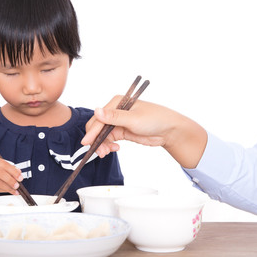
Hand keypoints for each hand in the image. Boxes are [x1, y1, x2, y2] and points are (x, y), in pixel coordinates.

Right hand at [0, 156, 23, 196]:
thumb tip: (19, 172)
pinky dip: (4, 190)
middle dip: (11, 180)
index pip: (4, 164)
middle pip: (1, 173)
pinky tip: (9, 191)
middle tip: (17, 184)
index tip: (20, 177)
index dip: (14, 171)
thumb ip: (8, 168)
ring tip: (15, 189)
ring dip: (9, 187)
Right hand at [81, 97, 206, 168]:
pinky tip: (114, 149)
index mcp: (117, 103)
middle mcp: (115, 111)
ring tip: (106, 153)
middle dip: (96, 140)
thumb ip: (114, 117)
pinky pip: (109, 139)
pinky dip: (109, 145)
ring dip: (102, 145)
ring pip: (102, 135)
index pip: (99, 118)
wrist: (170, 130)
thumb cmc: (155, 119)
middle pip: (98, 126)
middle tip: (100, 152)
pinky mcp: (122, 131)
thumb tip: (97, 111)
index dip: (92, 131)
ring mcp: (118, 122)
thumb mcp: (134, 119)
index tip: (86, 143)